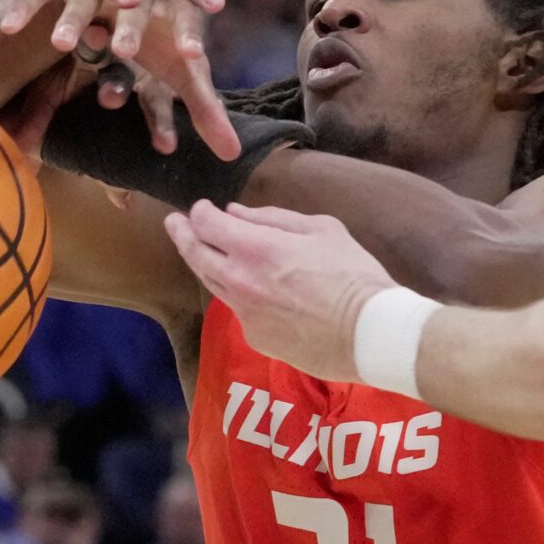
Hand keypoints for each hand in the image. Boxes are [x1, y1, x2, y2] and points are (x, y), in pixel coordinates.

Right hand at [0, 0, 236, 158]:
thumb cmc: (157, 37)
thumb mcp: (179, 71)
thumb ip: (204, 110)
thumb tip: (233, 155)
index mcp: (173, 4)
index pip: (186, 16)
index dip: (190, 34)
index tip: (193, 57)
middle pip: (137, 4)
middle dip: (132, 26)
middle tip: (125, 52)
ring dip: (76, 18)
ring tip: (62, 46)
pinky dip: (26, 6)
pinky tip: (9, 30)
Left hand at [163, 203, 398, 381]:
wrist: (369, 332)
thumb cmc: (353, 274)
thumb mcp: (321, 229)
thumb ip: (273, 218)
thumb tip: (236, 213)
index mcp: (255, 248)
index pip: (206, 223)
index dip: (200, 211)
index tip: (204, 207)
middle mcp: (239, 281)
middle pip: (195, 254)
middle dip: (182, 234)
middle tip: (174, 222)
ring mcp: (244, 313)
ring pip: (211, 283)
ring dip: (203, 263)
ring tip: (201, 250)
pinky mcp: (254, 337)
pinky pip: (238, 308)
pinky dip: (237, 291)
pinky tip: (251, 288)